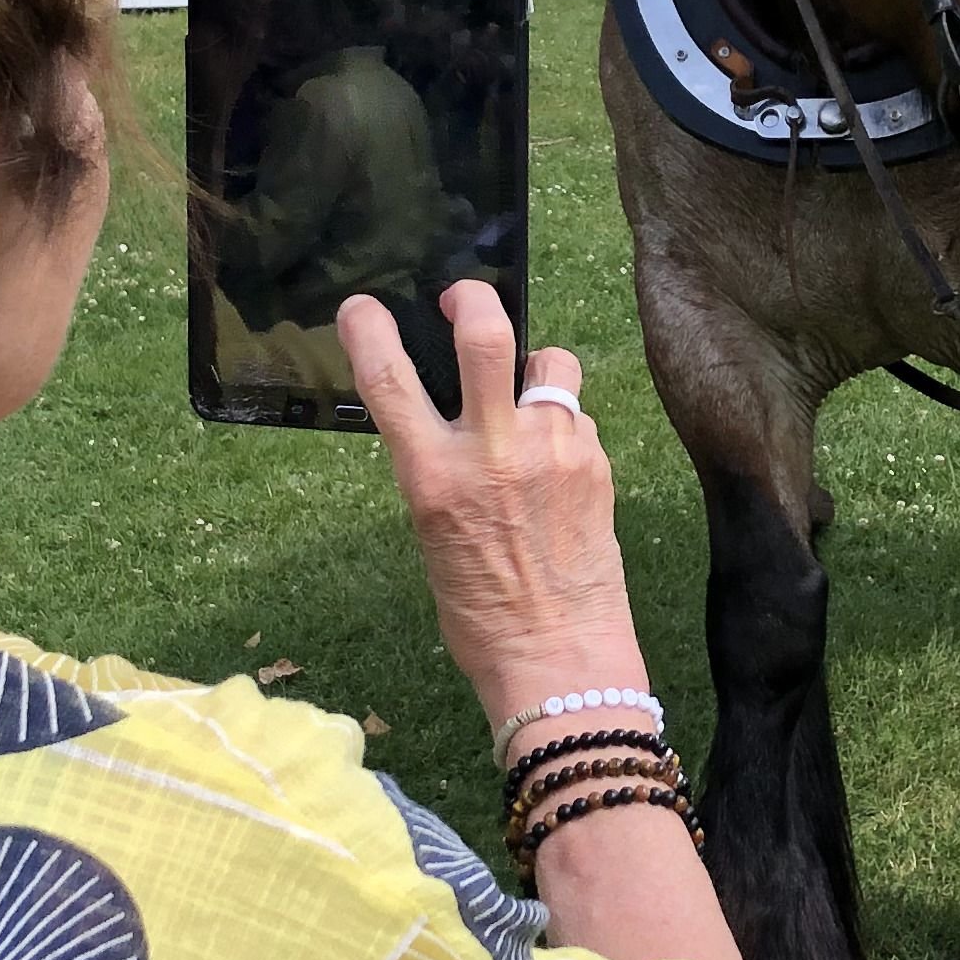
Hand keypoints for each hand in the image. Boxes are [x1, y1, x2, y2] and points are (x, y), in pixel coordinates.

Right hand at [340, 282, 647, 731]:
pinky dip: (563, 425)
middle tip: (464, 300)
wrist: (561, 658)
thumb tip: (453, 422)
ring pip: (550, 362)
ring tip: (531, 401)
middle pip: (485, 333)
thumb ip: (442, 469)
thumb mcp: (433, 535)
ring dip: (536, 370)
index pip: (388, 378)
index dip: (369, 328)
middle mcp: (493, 451)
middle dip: (472, 300)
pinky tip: (559, 465)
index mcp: (434, 476)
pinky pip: (575, 415)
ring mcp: (553, 450)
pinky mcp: (596, 461)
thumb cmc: (482, 613)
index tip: (363, 307)